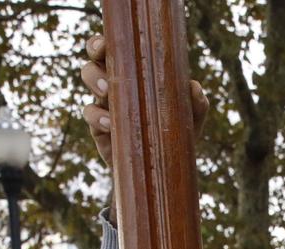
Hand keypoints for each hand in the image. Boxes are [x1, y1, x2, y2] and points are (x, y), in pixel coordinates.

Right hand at [82, 32, 209, 167]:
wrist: (163, 170)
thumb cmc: (176, 135)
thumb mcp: (191, 120)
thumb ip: (197, 103)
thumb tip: (194, 87)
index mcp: (133, 74)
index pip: (113, 50)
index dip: (103, 43)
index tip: (106, 44)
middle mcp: (115, 85)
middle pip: (93, 60)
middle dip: (94, 58)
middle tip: (108, 68)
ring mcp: (104, 105)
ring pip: (88, 81)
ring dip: (94, 80)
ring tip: (107, 92)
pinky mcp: (99, 128)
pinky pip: (89, 114)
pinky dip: (97, 116)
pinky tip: (110, 123)